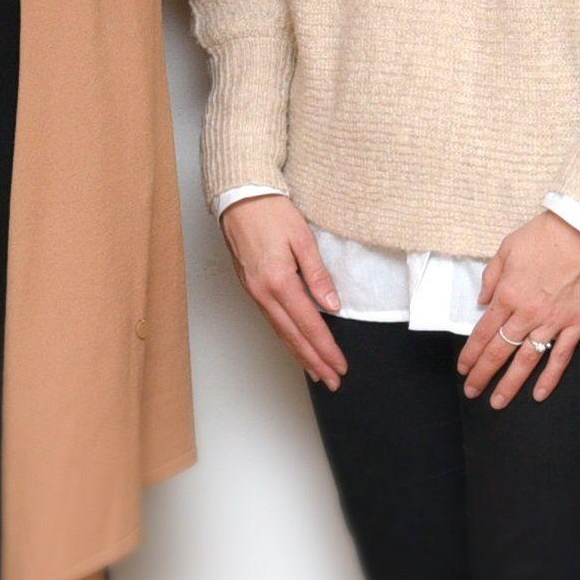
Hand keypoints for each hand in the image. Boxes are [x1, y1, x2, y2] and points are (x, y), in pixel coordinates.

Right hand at [220, 193, 344, 388]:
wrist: (239, 198)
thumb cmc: (271, 212)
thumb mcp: (302, 238)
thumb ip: (318, 274)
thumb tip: (332, 306)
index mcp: (279, 281)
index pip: (309, 324)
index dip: (326, 348)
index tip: (340, 366)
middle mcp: (263, 293)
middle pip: (293, 336)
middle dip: (314, 361)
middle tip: (332, 381)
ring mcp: (254, 292)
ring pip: (280, 332)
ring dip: (300, 354)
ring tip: (316, 372)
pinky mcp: (251, 288)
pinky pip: (271, 321)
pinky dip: (286, 338)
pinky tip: (295, 345)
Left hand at [460, 211, 579, 406]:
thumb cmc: (544, 235)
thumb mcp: (507, 249)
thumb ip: (492, 277)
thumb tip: (481, 301)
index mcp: (508, 295)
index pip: (483, 332)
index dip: (471, 354)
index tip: (463, 369)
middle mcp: (527, 313)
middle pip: (500, 351)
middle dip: (483, 374)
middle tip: (472, 392)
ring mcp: (553, 321)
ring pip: (527, 360)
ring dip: (510, 384)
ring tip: (497, 402)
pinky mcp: (576, 323)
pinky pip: (561, 356)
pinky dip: (550, 378)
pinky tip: (539, 394)